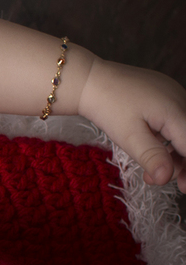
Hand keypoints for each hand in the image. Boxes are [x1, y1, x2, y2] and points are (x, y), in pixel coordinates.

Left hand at [77, 58, 185, 190]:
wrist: (87, 78)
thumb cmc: (106, 105)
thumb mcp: (128, 135)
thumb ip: (151, 156)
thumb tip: (166, 178)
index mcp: (176, 110)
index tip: (184, 186)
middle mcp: (181, 99)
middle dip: (184, 163)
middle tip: (173, 185)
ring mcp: (173, 95)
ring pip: (184, 130)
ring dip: (174, 154)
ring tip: (152, 175)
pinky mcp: (164, 94)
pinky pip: (175, 120)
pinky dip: (168, 139)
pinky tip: (151, 152)